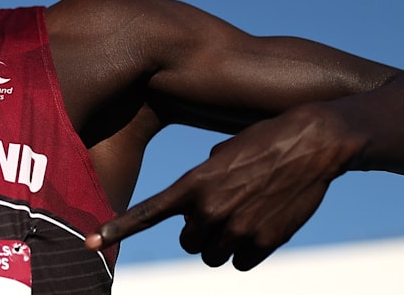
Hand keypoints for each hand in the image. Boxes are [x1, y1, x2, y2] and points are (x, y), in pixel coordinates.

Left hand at [86, 107, 356, 269]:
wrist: (312, 142)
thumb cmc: (264, 140)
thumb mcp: (221, 154)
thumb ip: (201, 183)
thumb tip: (194, 208)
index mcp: (194, 183)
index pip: (147, 213)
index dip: (116, 229)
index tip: (91, 242)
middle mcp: (210, 209)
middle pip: (187, 242)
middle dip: (199, 230)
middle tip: (221, 207)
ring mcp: (238, 229)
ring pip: (213, 256)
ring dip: (222, 242)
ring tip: (243, 213)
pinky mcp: (264, 242)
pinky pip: (241, 263)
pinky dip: (247, 251)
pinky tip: (261, 224)